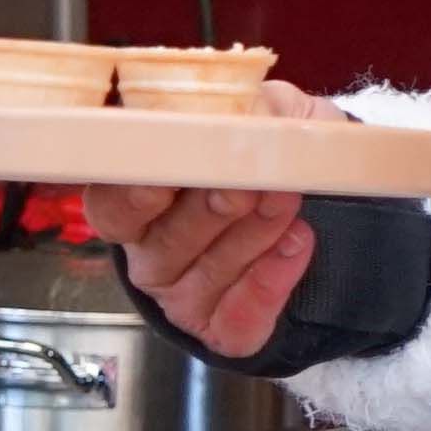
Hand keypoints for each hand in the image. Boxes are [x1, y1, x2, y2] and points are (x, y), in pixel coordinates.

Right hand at [80, 79, 344, 357]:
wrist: (319, 200)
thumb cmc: (271, 152)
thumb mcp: (269, 114)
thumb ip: (254, 105)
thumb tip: (246, 103)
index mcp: (134, 197)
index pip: (111, 202)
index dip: (136, 190)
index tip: (172, 165)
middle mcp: (149, 251)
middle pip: (163, 239)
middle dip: (207, 209)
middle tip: (245, 182)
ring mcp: (183, 294)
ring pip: (207, 273)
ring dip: (249, 235)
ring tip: (286, 200)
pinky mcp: (222, 327)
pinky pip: (240, 315)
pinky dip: (270, 279)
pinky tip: (297, 244)